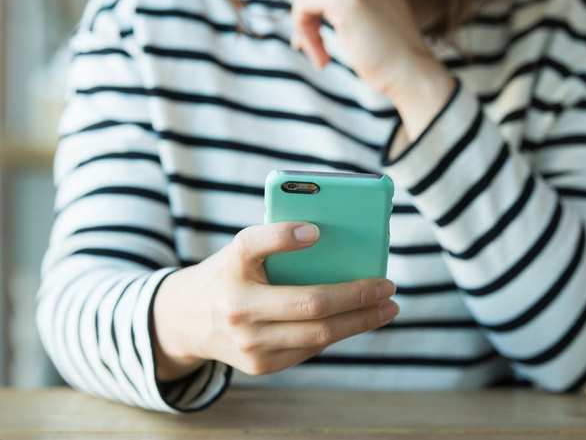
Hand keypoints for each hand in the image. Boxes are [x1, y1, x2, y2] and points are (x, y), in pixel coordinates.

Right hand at [152, 222, 398, 379]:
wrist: (186, 321)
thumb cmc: (229, 274)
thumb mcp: (242, 251)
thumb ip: (278, 242)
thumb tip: (335, 242)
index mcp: (231, 266)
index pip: (254, 244)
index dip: (284, 237)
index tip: (316, 231)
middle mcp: (236, 307)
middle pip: (309, 303)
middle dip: (357, 296)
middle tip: (388, 285)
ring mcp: (248, 343)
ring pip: (318, 335)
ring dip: (361, 321)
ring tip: (387, 308)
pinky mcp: (260, 366)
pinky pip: (311, 349)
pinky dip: (338, 332)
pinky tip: (359, 320)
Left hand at [290, 0, 454, 133]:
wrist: (410, 73)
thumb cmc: (389, 55)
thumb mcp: (369, 17)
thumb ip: (345, 2)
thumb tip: (303, 0)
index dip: (315, 13)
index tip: (320, 42)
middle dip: (308, 23)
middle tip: (320, 54)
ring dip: (305, 31)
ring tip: (321, 58)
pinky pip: (302, 7)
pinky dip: (305, 35)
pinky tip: (322, 58)